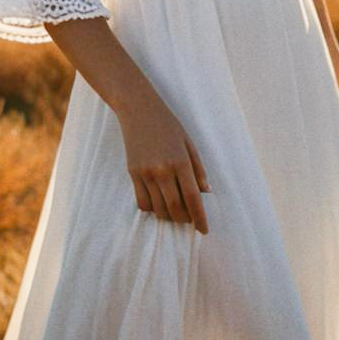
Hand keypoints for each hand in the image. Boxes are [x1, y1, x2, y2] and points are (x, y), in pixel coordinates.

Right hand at [115, 90, 210, 233]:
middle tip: (190, 220)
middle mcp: (163, 170)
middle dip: (184, 219)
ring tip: (175, 211)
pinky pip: (142, 203)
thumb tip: (205, 193)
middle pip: (175, 208)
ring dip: (169, 216)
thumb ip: (198, 169)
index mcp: (180, 161)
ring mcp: (146, 173)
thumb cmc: (168, 124)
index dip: (199, 218)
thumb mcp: (189, 143)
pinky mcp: (133, 174)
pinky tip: (159, 203)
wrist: (139, 110)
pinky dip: (152, 209)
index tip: (204, 230)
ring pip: (158, 209)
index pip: (192, 198)